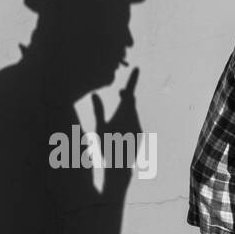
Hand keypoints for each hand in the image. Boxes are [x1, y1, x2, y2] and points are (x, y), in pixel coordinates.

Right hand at [91, 68, 141, 187]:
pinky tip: (120, 131)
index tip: (138, 68)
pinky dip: (128, 122)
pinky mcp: (139, 136)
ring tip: (118, 113)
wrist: (120, 165)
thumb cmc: (107, 145)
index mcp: (124, 113)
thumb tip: (95, 94)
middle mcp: (134, 118)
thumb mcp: (100, 126)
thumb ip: (99, 109)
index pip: (129, 92)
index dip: (133, 79)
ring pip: (133, 114)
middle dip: (126, 97)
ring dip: (126, 111)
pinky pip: (134, 124)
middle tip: (121, 92)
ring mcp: (138, 127)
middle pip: (131, 103)